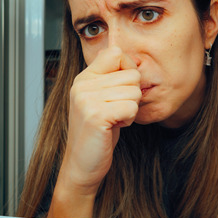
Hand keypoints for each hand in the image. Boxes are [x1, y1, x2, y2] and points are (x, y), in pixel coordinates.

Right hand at [59, 46, 140, 196]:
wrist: (82, 165)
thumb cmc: (98, 134)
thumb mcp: (101, 100)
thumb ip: (112, 80)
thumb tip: (133, 61)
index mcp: (84, 78)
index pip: (116, 53)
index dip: (128, 70)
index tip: (121, 90)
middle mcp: (83, 84)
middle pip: (132, 75)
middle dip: (132, 96)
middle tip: (114, 112)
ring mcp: (87, 99)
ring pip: (134, 92)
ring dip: (130, 110)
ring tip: (113, 120)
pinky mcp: (96, 115)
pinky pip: (131, 107)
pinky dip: (128, 120)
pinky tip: (113, 127)